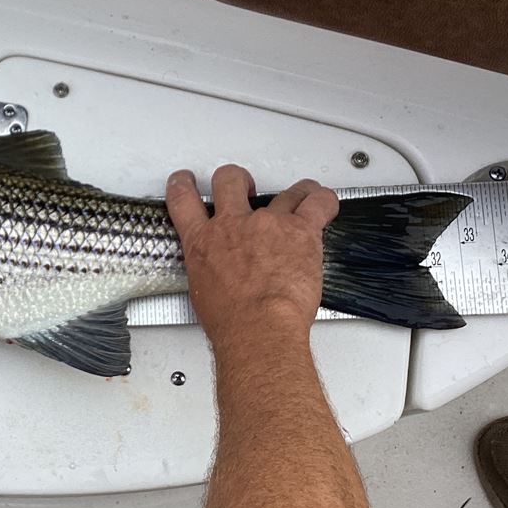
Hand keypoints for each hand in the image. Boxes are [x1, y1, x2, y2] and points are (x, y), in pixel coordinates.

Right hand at [165, 165, 338, 348]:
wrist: (259, 328)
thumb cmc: (233, 320)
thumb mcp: (204, 293)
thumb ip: (213, 271)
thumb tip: (222, 272)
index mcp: (203, 241)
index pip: (184, 200)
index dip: (183, 185)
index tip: (187, 181)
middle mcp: (233, 225)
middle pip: (230, 180)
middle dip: (237, 180)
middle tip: (246, 189)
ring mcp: (267, 223)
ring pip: (284, 191)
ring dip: (294, 194)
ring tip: (301, 200)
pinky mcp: (300, 229)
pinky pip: (318, 202)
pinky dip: (323, 200)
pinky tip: (324, 203)